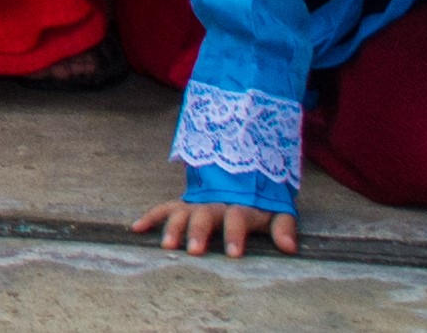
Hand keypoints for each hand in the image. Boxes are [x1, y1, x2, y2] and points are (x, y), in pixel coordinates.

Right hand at [129, 200, 296, 259]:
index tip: (234, 254)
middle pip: (205, 217)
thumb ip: (284, 227)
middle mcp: (215, 204)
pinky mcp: (183, 204)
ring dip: (173, 228)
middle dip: (198, 233)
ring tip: (167, 245)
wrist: (243, 172)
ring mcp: (196, 204)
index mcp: (239, 207)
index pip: (237, 219)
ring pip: (181, 213)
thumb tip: (290, 248)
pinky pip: (164, 208)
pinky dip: (150, 216)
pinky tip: (135, 228)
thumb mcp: (278, 210)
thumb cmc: (260, 201)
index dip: (235, 235)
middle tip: (193, 251)